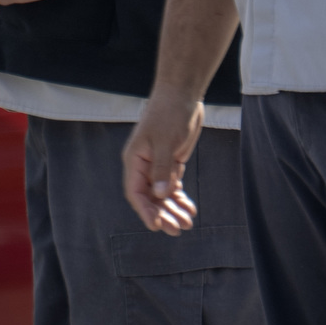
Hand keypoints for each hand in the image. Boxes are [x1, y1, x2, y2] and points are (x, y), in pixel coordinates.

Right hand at [121, 97, 204, 233]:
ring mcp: (157, 165)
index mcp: (135, 160)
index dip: (145, 210)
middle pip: (150, 198)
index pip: (136, 192)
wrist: (182, 94)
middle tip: (177, 230)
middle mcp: (143, 166)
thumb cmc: (170, 114)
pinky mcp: (170, 162)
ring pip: (162, 195)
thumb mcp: (166, 142)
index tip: (155, 225)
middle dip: (162, 215)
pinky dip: (180, 197)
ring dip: (173, 209)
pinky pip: (172, 186)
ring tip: (188, 223)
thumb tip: (159, 194)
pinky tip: (190, 208)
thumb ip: (162, 168)